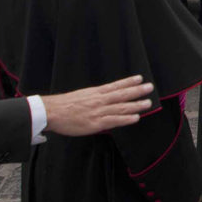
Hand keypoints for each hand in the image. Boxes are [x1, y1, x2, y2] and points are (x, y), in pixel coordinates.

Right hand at [38, 76, 154, 136]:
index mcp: (96, 93)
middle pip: (122, 94)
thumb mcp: (81, 96)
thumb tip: (106, 98)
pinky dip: (126, 119)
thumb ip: (94, 97)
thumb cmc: (64, 105)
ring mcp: (99, 111)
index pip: (116, 85)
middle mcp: (100, 100)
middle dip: (137, 91)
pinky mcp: (96, 123)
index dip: (129, 82)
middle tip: (150, 87)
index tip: (140, 78)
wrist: (51, 112)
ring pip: (121, 107)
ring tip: (148, 103)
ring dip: (136, 105)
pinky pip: (114, 121)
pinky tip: (136, 118)